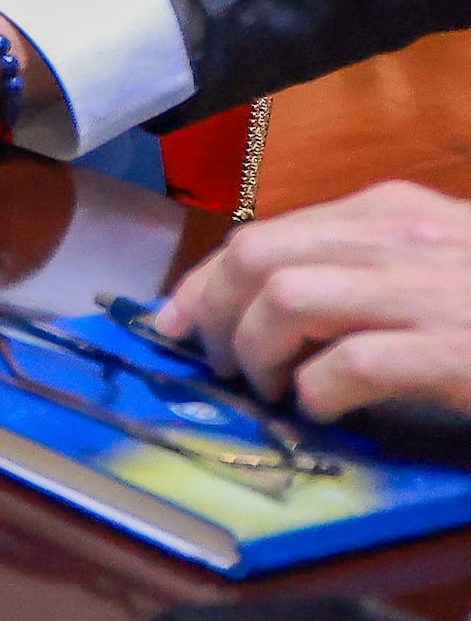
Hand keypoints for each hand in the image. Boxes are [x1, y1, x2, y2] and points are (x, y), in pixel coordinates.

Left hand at [159, 181, 470, 426]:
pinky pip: (351, 364)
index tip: (176, 323)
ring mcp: (424, 289)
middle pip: (256, 258)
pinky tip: (323, 409)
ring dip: (258, 351)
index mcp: (386, 210)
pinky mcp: (453, 351)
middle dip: (215, 315)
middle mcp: (396, 235)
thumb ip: (358, 263)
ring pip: (287, 299)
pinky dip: (318, 391)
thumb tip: (263, 301)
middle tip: (222, 365)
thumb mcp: (431, 259)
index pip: (261, 234)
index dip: (203, 282)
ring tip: (269, 389)